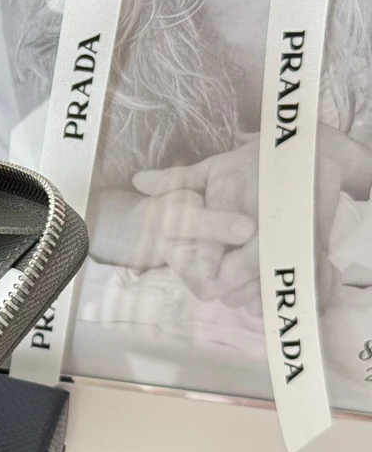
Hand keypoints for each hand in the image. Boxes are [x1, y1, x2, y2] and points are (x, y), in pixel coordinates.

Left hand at [135, 133, 344, 308]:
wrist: (312, 153)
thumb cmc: (253, 164)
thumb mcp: (214, 167)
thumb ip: (176, 180)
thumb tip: (138, 182)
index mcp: (233, 186)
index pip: (216, 225)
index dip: (206, 256)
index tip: (201, 274)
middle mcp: (262, 205)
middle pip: (246, 256)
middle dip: (229, 279)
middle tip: (215, 292)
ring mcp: (292, 222)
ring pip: (272, 266)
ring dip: (253, 287)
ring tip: (236, 298)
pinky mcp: (314, 237)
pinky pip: (297, 270)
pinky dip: (280, 286)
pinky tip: (264, 297)